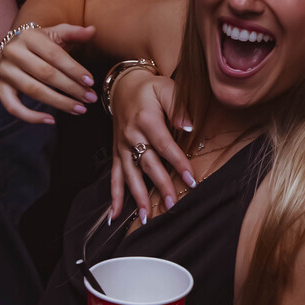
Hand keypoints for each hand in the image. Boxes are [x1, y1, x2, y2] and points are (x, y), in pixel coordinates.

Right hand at [0, 22, 95, 120]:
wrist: (13, 46)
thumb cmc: (41, 41)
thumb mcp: (56, 33)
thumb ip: (74, 32)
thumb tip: (93, 30)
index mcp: (28, 36)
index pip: (55, 55)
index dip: (74, 69)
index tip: (90, 82)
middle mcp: (12, 52)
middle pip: (45, 74)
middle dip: (71, 88)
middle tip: (90, 98)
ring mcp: (4, 70)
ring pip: (33, 90)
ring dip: (59, 102)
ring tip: (79, 109)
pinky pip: (12, 106)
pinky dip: (30, 116)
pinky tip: (51, 119)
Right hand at [108, 70, 190, 225]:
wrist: (124, 87)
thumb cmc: (150, 89)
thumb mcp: (167, 89)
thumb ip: (178, 107)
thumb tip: (188, 127)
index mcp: (146, 120)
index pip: (164, 145)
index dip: (177, 163)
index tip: (190, 179)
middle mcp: (131, 136)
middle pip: (147, 165)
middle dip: (160, 186)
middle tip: (172, 204)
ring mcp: (122, 147)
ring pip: (130, 175)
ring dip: (138, 197)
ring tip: (146, 216)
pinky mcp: (117, 153)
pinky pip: (114, 177)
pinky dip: (114, 196)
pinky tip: (114, 215)